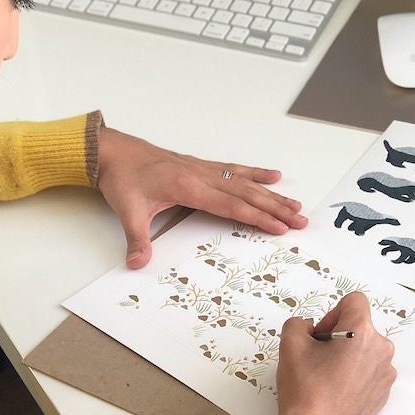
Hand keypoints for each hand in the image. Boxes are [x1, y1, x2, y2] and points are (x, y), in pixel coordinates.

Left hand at [96, 126, 306, 267]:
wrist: (113, 151)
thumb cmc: (122, 178)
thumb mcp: (127, 211)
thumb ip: (136, 239)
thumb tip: (137, 263)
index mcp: (188, 187)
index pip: (231, 206)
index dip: (257, 217)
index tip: (280, 227)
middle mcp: (201, 175)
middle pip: (246, 194)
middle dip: (275, 208)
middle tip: (300, 220)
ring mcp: (203, 169)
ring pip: (245, 182)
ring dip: (271, 194)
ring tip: (295, 203)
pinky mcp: (200, 166)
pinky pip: (234, 170)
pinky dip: (255, 174)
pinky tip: (272, 176)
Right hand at [263, 292, 396, 414]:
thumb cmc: (303, 390)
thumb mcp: (289, 345)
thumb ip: (298, 324)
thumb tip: (310, 330)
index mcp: (363, 332)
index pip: (354, 301)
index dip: (332, 313)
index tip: (319, 337)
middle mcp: (382, 350)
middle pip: (360, 327)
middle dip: (338, 336)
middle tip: (316, 359)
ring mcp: (386, 375)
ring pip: (365, 351)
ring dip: (347, 356)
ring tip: (325, 379)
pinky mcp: (384, 395)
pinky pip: (369, 373)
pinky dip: (354, 376)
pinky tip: (335, 394)